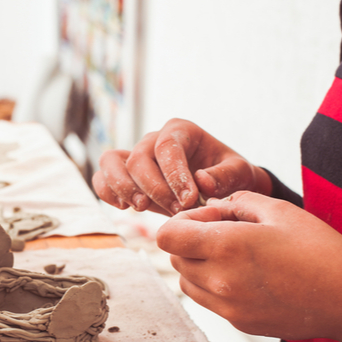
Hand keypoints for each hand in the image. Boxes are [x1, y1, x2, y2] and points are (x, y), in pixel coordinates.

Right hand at [92, 119, 271, 214]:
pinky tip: (124, 208)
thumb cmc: (228, 177)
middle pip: (138, 158)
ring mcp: (134, 156)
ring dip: (123, 188)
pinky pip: (102, 178)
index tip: (189, 199)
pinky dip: (107, 193)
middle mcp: (153, 140)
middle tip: (176, 210)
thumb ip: (225, 176)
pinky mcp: (123, 175)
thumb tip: (201, 181)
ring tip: (142, 208)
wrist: (217, 188)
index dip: (174, 174)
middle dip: (154, 188)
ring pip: (110, 162)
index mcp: (180, 131)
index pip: (167, 146)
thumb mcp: (239, 173)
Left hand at [156, 191, 341, 341]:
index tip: (207, 218)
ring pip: (187, 282)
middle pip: (174, 258)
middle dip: (190, 242)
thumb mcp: (280, 211)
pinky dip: (215, 286)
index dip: (180, 222)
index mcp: (225, 247)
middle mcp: (219, 281)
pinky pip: (209, 300)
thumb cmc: (319, 250)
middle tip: (224, 233)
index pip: (167, 236)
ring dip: (199, 265)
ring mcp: (227, 306)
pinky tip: (247, 276)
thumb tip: (213, 206)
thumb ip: (237, 202)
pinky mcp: (237, 322)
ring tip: (234, 255)